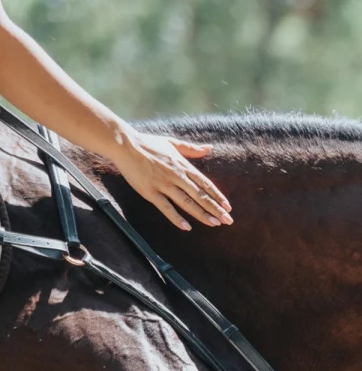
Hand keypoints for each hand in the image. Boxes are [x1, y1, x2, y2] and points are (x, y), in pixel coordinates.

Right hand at [110, 130, 232, 230]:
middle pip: (200, 195)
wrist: (124, 145)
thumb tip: (209, 148)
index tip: (228, 207)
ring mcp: (163, 184)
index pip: (205, 183)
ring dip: (202, 214)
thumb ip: (191, 149)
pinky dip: (176, 218)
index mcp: (183, 165)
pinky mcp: (150, 192)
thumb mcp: (172, 143)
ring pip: (187, 202)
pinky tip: (187, 227)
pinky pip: (165, 207)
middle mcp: (176, 176)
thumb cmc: (149, 144)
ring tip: (215, 224)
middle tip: (228, 221)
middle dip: (215, 209)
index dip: (217, 196)